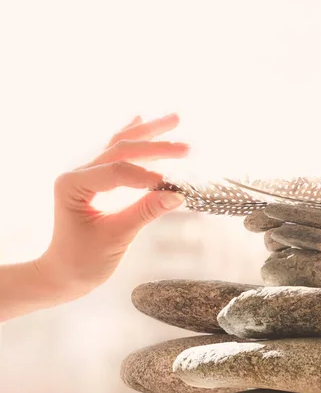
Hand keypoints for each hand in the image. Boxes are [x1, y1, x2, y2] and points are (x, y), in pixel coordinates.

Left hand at [36, 113, 189, 300]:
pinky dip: (133, 137)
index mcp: (73, 185)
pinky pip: (117, 153)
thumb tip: (177, 194)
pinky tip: (141, 119)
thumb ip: (145, 213)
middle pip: (121, 149)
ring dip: (149, 133)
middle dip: (155, 146)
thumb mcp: (115, 239)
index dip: (146, 176)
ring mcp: (87, 174)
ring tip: (175, 119)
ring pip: (121, 145)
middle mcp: (78, 173)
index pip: (115, 172)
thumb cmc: (82, 261)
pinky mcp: (98, 180)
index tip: (173, 185)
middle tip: (186, 148)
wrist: (64, 273)